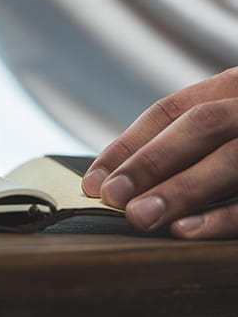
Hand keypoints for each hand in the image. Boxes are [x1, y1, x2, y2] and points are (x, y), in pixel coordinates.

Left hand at [82, 68, 237, 238]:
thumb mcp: (227, 120)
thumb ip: (186, 138)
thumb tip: (115, 176)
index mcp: (234, 86)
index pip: (169, 111)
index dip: (127, 145)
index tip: (92, 181)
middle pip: (200, 124)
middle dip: (150, 162)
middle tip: (110, 199)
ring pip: (233, 158)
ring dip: (182, 189)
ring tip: (140, 218)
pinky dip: (224, 215)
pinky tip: (188, 230)